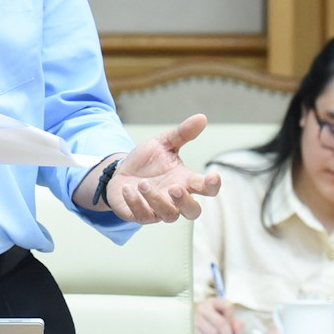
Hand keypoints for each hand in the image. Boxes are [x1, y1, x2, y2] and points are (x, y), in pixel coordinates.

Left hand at [101, 115, 222, 222]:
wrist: (121, 171)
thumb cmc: (147, 161)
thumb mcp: (163, 143)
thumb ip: (182, 134)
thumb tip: (202, 117)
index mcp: (185, 181)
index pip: (207, 189)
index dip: (212, 185)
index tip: (212, 177)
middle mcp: (175, 199)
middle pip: (193, 212)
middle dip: (185, 202)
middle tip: (174, 187)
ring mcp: (158, 210)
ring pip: (168, 216)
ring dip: (156, 200)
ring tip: (143, 183)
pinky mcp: (139, 215)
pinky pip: (141, 216)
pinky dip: (135, 203)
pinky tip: (127, 189)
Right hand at [193, 295, 242, 333]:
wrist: (193, 325)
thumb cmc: (211, 321)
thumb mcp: (223, 318)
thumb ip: (234, 323)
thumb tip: (238, 328)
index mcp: (212, 301)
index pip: (228, 307)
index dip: (231, 317)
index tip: (229, 322)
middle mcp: (202, 308)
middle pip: (221, 323)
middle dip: (227, 332)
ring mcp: (194, 318)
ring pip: (213, 332)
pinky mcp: (190, 329)